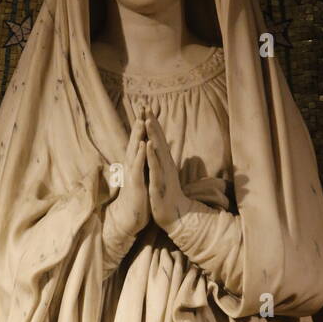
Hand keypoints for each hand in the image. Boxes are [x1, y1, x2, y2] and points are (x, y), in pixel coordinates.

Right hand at [106, 117, 149, 241]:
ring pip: (134, 152)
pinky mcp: (135, 185)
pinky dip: (140, 156)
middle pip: (135, 141)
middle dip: (139, 125)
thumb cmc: (138, 198)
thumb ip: (143, 164)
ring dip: (137, 136)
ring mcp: (132, 175)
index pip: (139, 141)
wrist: (130, 219)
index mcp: (135, 164)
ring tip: (141, 120)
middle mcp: (131, 166)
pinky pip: (138, 167)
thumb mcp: (142, 178)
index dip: (142, 127)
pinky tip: (144, 145)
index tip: (147, 110)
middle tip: (143, 107)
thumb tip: (147, 153)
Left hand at [145, 110, 191, 232]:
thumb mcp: (164, 174)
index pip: (157, 139)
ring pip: (157, 151)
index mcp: (164, 162)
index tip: (146, 108)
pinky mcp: (160, 183)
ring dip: (153, 135)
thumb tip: (161, 149)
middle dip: (152, 123)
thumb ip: (162, 161)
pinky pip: (155, 168)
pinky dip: (152, 156)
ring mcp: (163, 173)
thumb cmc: (168, 195)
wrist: (176, 215)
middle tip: (146, 106)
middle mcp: (165, 164)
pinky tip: (149, 145)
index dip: (152, 123)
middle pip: (158, 140)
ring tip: (147, 120)